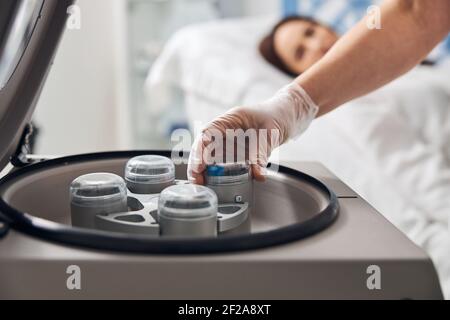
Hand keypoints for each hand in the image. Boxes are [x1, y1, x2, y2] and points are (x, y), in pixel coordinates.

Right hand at [188, 82, 318, 184]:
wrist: (286, 115)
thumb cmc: (277, 116)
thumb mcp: (270, 134)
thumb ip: (261, 154)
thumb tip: (258, 175)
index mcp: (229, 120)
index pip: (208, 133)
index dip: (200, 149)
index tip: (199, 165)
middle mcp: (224, 130)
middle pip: (203, 146)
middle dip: (197, 163)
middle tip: (197, 180)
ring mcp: (228, 140)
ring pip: (208, 155)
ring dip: (203, 169)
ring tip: (201, 183)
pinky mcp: (234, 150)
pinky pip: (221, 161)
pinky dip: (215, 171)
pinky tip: (212, 182)